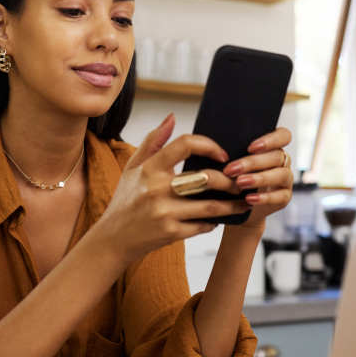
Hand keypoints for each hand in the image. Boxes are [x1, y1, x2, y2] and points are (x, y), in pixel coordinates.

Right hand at [94, 114, 250, 264]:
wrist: (113, 239)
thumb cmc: (125, 200)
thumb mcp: (133, 168)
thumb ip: (153, 141)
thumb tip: (172, 117)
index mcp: (149, 168)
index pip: (185, 144)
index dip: (209, 146)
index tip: (223, 155)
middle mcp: (157, 189)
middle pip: (206, 178)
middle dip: (229, 181)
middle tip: (239, 182)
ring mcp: (164, 212)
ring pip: (210, 206)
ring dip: (231, 205)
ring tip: (242, 202)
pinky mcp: (170, 233)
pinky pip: (202, 226)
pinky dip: (213, 223)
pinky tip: (217, 219)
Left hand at [222, 127, 293, 229]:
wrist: (237, 204)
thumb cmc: (233, 177)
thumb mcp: (233, 162)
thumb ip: (233, 152)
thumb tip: (217, 147)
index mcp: (273, 148)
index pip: (283, 135)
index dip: (270, 140)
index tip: (250, 147)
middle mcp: (282, 162)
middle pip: (277, 156)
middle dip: (253, 162)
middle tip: (232, 169)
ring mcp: (286, 180)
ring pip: (281, 174)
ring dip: (259, 178)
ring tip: (240, 183)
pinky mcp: (285, 197)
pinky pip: (280, 196)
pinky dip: (264, 198)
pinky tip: (249, 199)